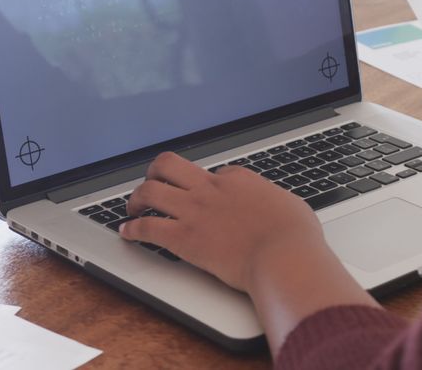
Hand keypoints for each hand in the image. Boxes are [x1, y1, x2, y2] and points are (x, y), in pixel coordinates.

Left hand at [122, 152, 325, 291]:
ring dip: (137, 198)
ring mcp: (194, 212)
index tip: (204, 196)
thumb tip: (275, 207)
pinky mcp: (183, 239)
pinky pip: (147, 228)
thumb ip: (274, 202)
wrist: (284, 257)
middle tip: (152, 183)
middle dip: (155, 171)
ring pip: (150, 190)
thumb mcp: (291, 205)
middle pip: (168, 165)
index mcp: (237, 179)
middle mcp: (210, 189)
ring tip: (133, 207)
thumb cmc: (294, 236)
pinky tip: (126, 233)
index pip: (211, 173)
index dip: (204, 183)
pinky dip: (132, 230)